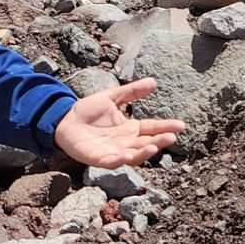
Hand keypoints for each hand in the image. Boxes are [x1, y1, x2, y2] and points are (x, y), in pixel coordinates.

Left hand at [51, 77, 183, 168]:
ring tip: (154, 146)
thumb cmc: (87, 110)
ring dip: (144, 152)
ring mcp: (114, 152)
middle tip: (172, 137)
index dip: (166, 127)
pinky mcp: (99, 159)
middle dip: (159, 142)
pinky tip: (127, 155)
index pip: (152, 128)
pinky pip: (112, 162)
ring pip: (133, 155)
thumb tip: (154, 81)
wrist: (63, 119)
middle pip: (147, 143)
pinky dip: (120, 160)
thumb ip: (131, 92)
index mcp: (130, 128)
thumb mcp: (111, 97)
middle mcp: (126, 142)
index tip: (181, 125)